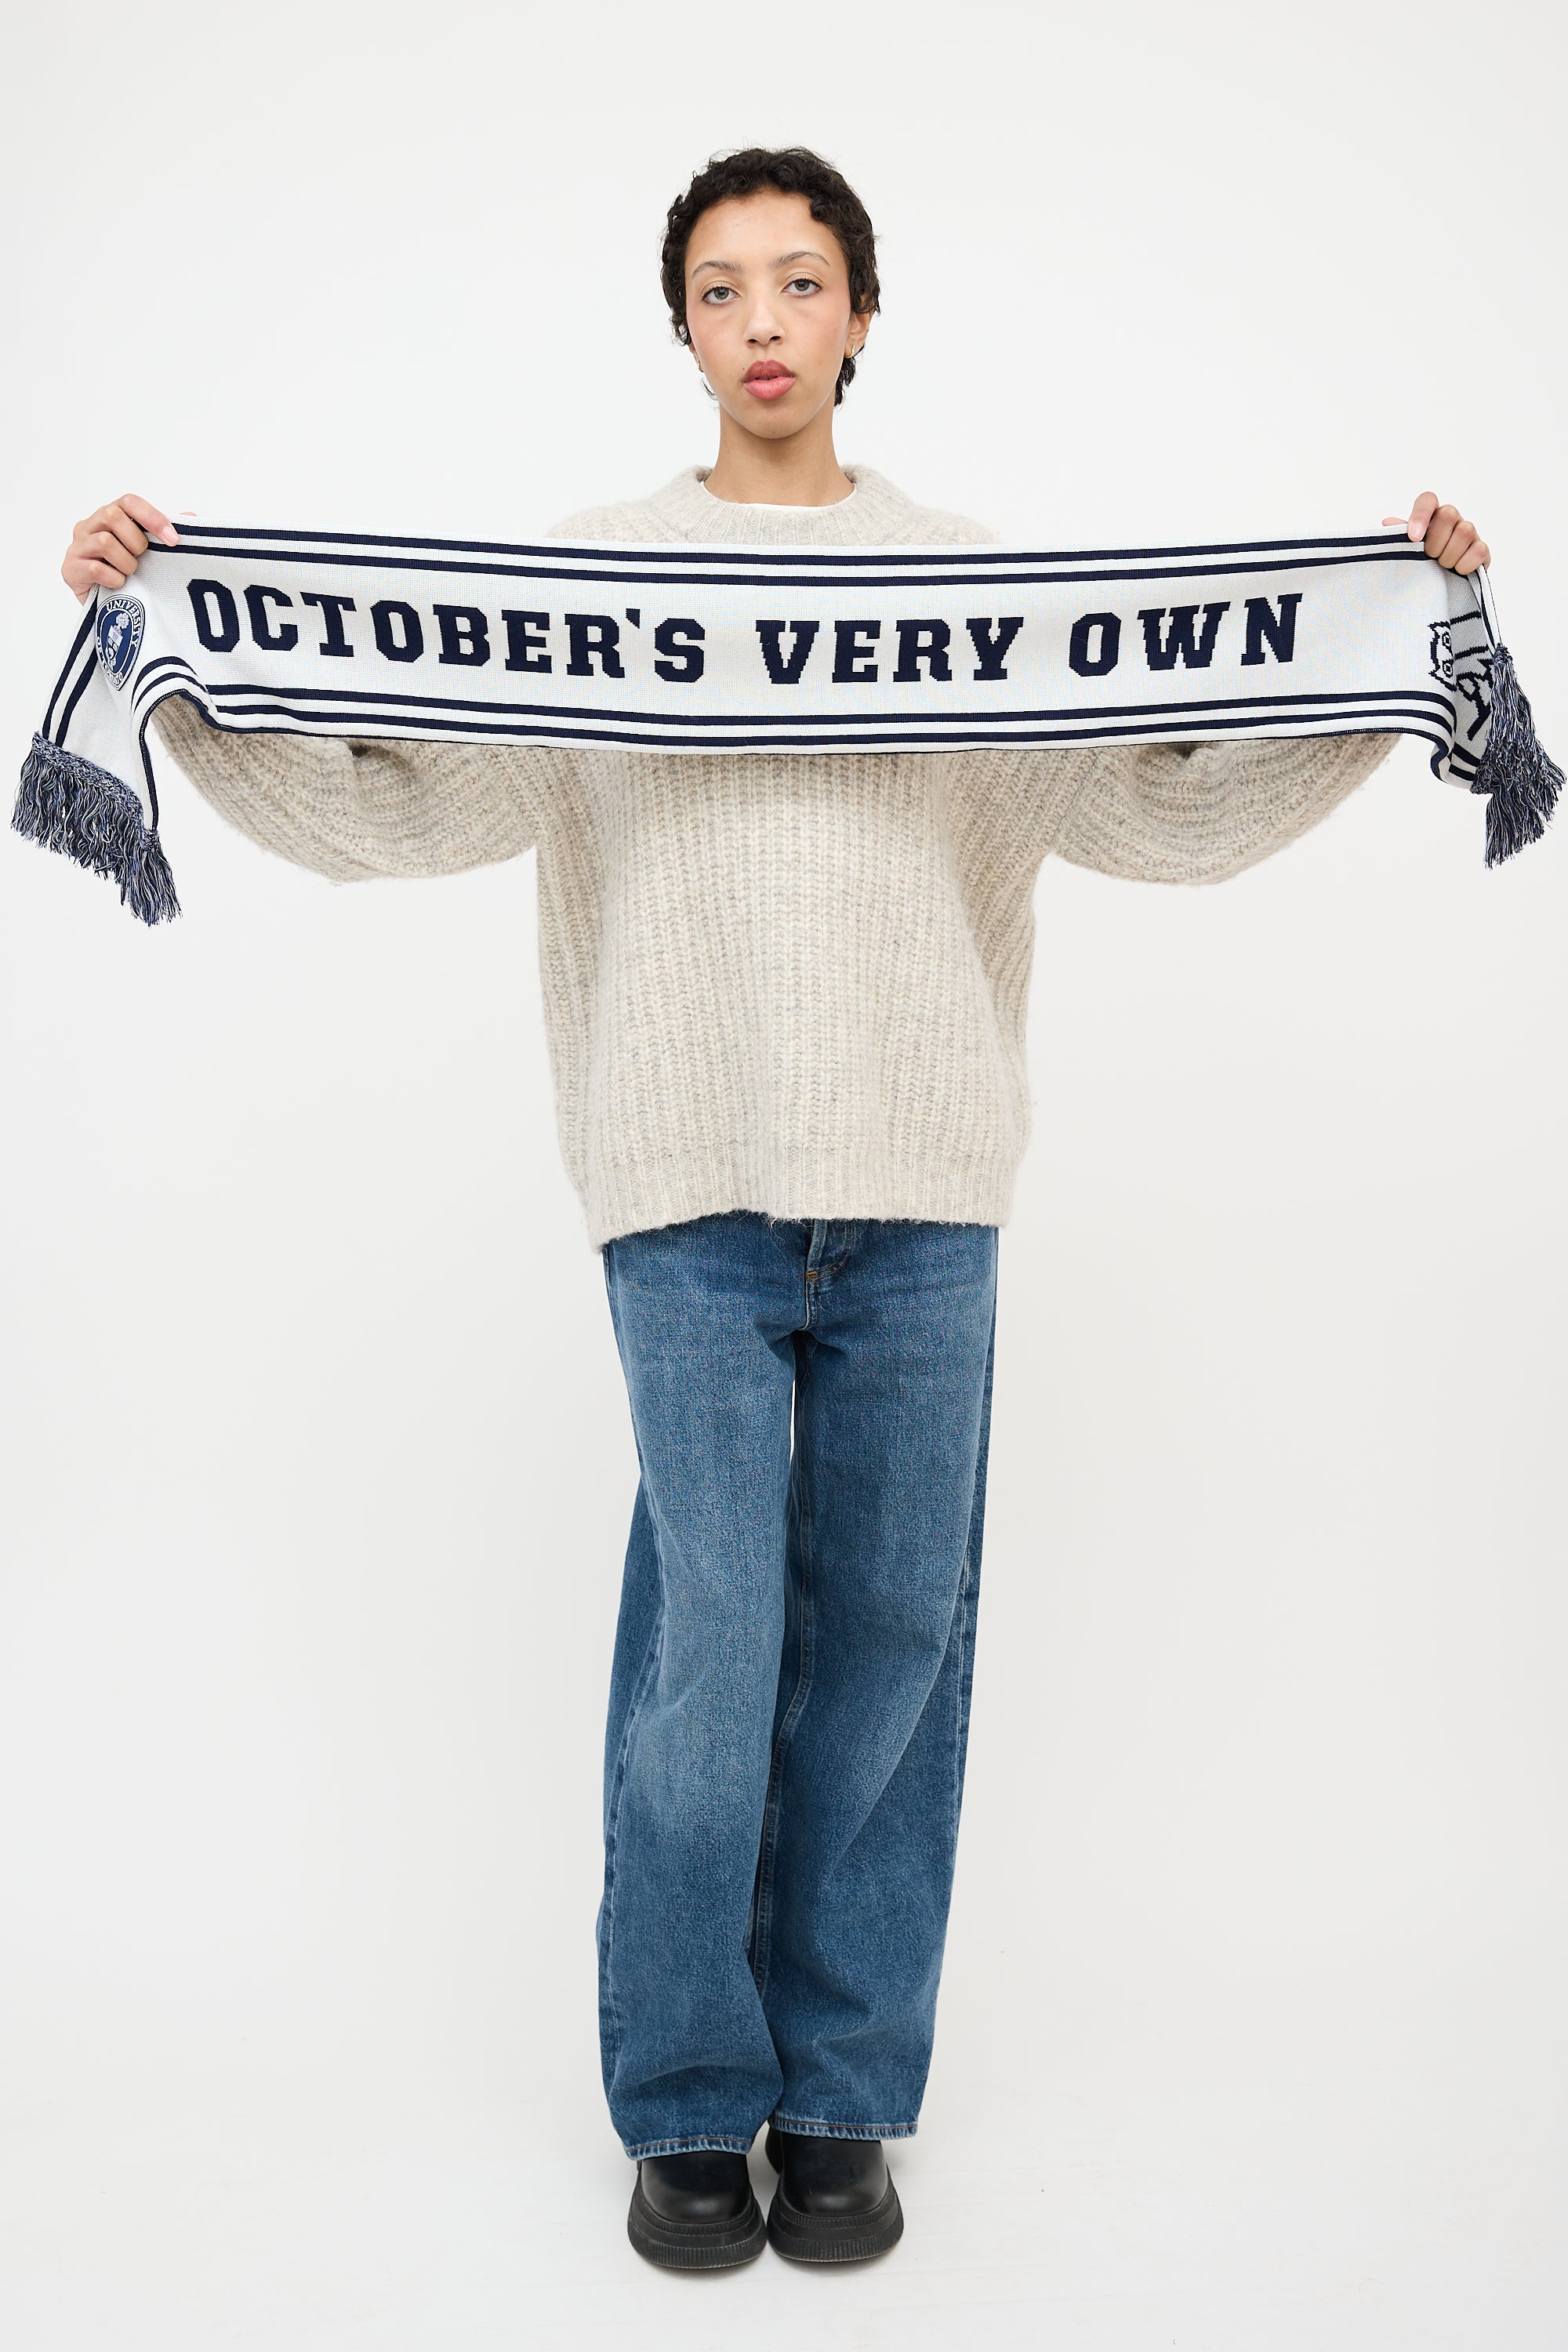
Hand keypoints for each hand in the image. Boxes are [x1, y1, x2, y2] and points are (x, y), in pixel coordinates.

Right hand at [62, 495, 178, 602]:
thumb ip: (166, 534)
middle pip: (112, 515)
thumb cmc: (129, 574)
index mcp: (110, 516)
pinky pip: (95, 568)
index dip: (153, 518)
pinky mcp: (70, 568)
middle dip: (136, 540)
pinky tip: (119, 585)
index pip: (129, 502)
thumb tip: (191, 516)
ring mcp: (77, 546)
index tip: (174, 540)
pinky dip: (114, 579)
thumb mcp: (151, 553)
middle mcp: (90, 526)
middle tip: (142, 558)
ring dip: (126, 562)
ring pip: (104, 541)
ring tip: (130, 574)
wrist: (109, 609)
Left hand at [1381, 491, 1489, 573]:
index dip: (1421, 515)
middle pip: (1448, 514)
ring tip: (1442, 567)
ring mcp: (1469, 533)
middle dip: (1435, 541)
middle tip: (1429, 557)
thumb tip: (1388, 522)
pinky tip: (1457, 571)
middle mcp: (1452, 520)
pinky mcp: (1481, 550)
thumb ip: (1399, 537)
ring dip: (1449, 555)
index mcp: (1431, 517)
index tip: (1414, 538)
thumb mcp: (1407, 552)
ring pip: (1465, 531)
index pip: (1428, 500)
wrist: (1441, 588)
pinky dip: (1465, 564)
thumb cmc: (1422, 565)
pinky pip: (1479, 550)